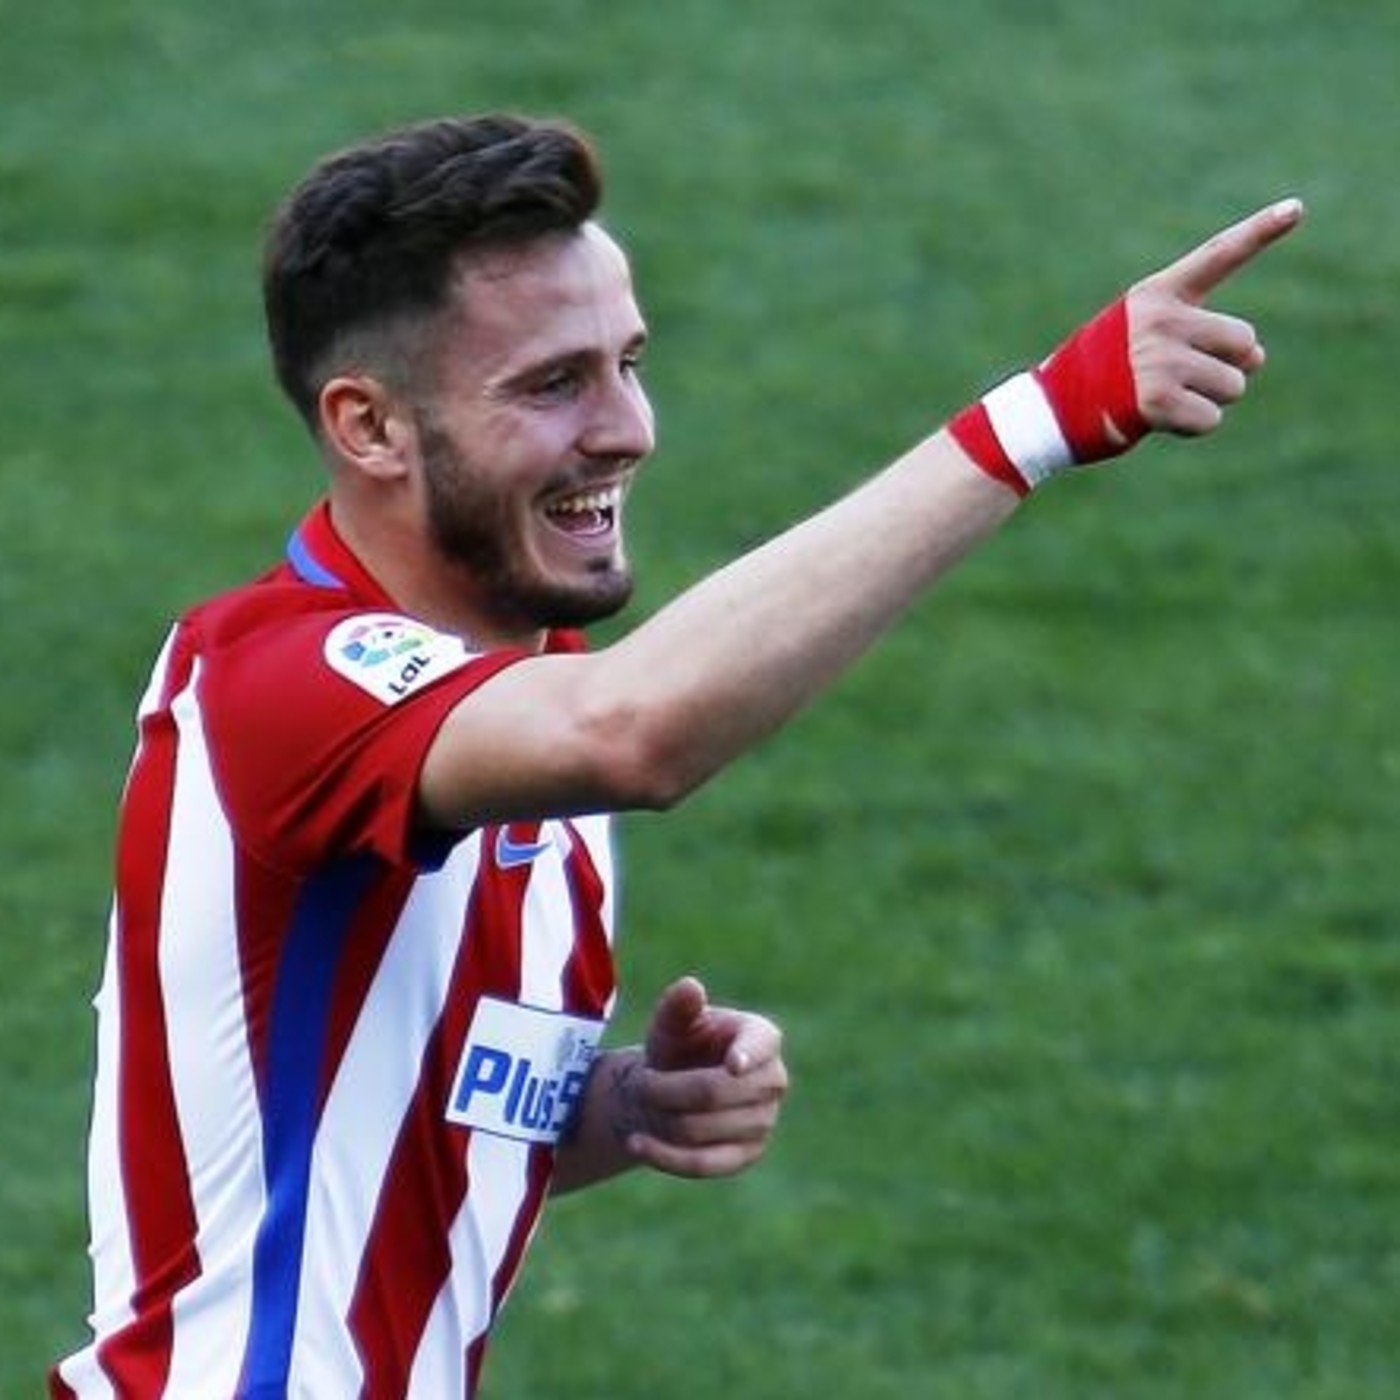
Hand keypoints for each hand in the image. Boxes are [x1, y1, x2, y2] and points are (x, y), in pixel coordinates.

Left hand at [618, 976, 787, 1177]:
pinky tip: (636, 1143)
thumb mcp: (670, 1022)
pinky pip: (704, 1164)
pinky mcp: (746, 1155)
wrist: (670, 1089)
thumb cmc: (676, 1046)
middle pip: (715, 1091)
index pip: (761, 1045)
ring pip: (703, 1129)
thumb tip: (691, 987)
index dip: (748, 1055)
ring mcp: (765, 1121)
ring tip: (639, 1102)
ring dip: (661, 1118)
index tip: (732, 1065)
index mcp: (763, 1037)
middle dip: (667, 1089)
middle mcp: (773, 1080)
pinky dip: (666, 1156)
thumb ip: (677, 1005)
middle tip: (639, 1082)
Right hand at [1125, 196, 1305, 436]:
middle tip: (1183, 378)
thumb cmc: (1101, 374)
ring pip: (1232, 385)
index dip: (1260, 231)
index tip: (1297, 208)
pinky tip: (1157, 420)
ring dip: (1209, 400)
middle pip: (1243, 342)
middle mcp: (1161, 320)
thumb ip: (1202, 336)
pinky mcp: (1156, 400)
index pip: (1217, 256)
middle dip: (1227, 367)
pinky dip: (1191, 426)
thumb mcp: (1144, 337)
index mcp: (1156, 295)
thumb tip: (1258, 358)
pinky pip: (1210, 419)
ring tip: (1163, 398)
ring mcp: (1158, 359)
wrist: (1046, 411)